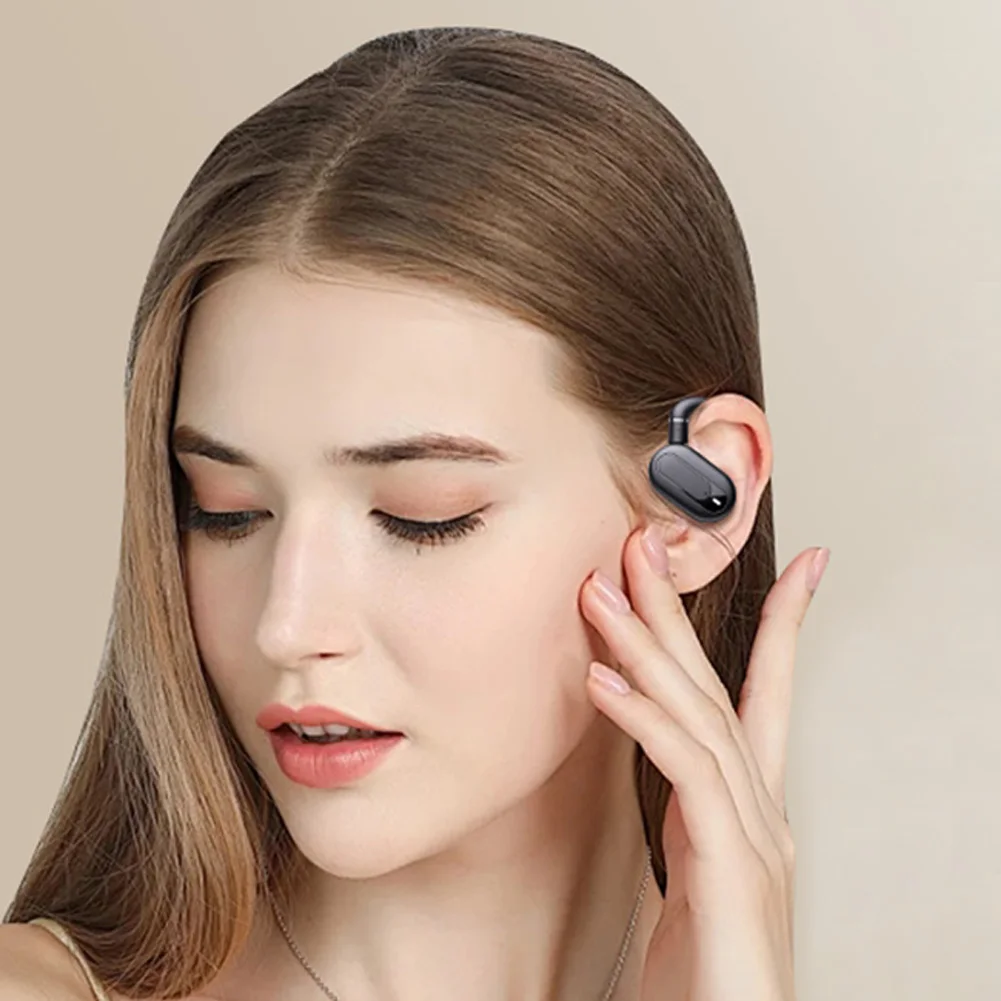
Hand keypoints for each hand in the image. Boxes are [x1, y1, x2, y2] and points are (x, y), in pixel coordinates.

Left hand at [580, 525, 827, 1000]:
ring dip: (648, 647)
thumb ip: (677, 812)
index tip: (793, 569)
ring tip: (604, 589)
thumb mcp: (687, 874)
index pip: (762, 700)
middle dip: (681, 609)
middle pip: (718, 688)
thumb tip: (643, 750)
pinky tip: (604, 682)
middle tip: (645, 540)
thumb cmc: (701, 976)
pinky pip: (688, 775)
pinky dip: (646, 720)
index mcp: (748, 812)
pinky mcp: (735, 874)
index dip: (778, 629)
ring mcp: (755, 842)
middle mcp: (760, 816)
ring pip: (702, 717)